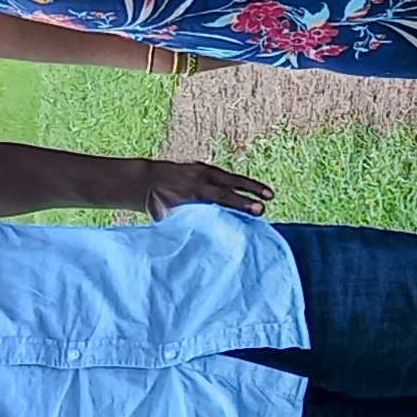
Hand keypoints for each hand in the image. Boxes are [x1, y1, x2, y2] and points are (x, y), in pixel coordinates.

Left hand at [133, 156, 273, 214]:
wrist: (147, 179)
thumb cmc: (158, 204)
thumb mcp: (165, 217)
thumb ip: (180, 228)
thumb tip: (191, 248)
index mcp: (194, 192)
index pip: (222, 198)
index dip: (240, 204)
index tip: (257, 210)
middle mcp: (202, 179)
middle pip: (231, 188)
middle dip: (249, 196)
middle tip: (266, 205)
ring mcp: (204, 171)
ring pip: (232, 178)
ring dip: (251, 186)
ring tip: (270, 194)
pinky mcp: (204, 168)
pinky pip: (225, 176)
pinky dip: (239, 182)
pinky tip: (252, 189)